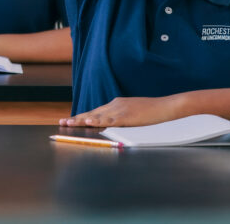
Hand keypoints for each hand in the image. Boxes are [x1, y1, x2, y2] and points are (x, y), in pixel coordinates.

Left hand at [60, 96, 179, 127]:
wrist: (167, 106)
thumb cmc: (152, 112)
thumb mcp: (133, 113)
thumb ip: (121, 117)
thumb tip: (111, 124)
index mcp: (116, 104)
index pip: (95, 111)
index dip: (82, 116)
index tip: (70, 120)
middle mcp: (115, 105)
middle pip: (92, 112)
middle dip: (77, 118)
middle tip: (62, 122)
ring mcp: (121, 109)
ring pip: (97, 115)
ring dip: (82, 120)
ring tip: (69, 123)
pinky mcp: (127, 116)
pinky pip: (110, 119)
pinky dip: (99, 121)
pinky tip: (89, 122)